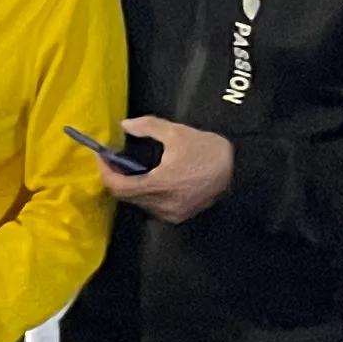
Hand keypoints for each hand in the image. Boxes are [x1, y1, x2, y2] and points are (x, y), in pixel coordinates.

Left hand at [109, 117, 235, 221]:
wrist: (240, 172)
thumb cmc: (208, 151)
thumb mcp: (177, 132)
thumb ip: (148, 127)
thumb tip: (125, 125)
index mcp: (159, 185)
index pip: (118, 187)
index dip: (105, 171)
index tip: (102, 157)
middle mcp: (162, 204)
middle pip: (126, 195)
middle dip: (117, 177)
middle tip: (115, 160)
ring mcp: (171, 213)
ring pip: (139, 202)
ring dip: (132, 186)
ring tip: (133, 168)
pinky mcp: (179, 216)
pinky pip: (153, 206)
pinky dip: (146, 193)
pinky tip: (152, 179)